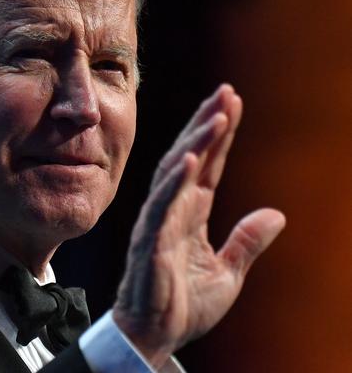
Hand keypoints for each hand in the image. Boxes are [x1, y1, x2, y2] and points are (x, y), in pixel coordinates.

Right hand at [113, 84, 285, 367]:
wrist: (155, 335)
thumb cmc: (184, 304)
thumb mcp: (228, 272)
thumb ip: (247, 241)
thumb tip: (277, 214)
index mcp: (190, 213)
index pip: (209, 165)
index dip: (221, 135)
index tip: (232, 102)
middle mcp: (173, 209)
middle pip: (191, 157)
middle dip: (208, 124)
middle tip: (226, 93)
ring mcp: (159, 221)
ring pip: (177, 173)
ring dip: (197, 142)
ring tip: (216, 115)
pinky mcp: (150, 240)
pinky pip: (162, 205)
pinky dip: (176, 180)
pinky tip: (192, 158)